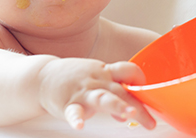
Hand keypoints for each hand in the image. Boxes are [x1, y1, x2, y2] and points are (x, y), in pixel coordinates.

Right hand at [38, 58, 155, 129]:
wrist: (42, 76)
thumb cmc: (74, 79)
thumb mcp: (97, 80)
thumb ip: (116, 94)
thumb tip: (132, 112)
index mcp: (106, 72)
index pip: (129, 71)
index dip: (141, 79)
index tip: (154, 94)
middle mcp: (97, 80)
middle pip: (121, 90)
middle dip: (136, 105)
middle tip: (150, 121)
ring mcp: (82, 91)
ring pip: (101, 97)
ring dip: (114, 105)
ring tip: (125, 114)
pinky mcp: (67, 103)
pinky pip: (73, 111)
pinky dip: (76, 118)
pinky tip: (79, 125)